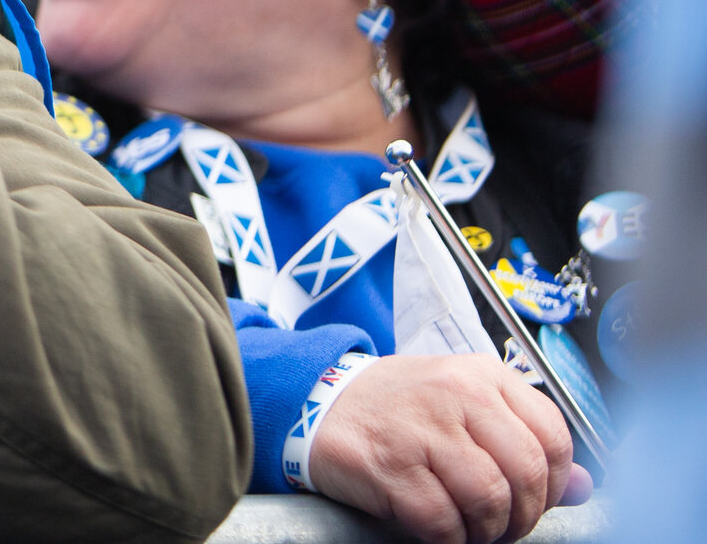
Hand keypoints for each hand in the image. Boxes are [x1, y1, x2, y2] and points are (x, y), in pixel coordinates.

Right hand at [307, 354, 589, 543]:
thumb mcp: (464, 407)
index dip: (554, 482)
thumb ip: (523, 442)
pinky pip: (442, 521)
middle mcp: (455, 394)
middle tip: (503, 526)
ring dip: (487, 531)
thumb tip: (584, 489)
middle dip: (523, 516)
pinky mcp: (389, 465)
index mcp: (481, 375)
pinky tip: (438, 529)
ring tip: (471, 529)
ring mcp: (420, 428)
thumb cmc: (399, 409)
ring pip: (489, 499)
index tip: (534, 499)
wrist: (317, 402)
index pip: (552, 435)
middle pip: (525, 472)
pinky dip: (449, 538)